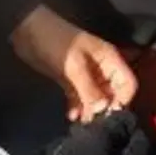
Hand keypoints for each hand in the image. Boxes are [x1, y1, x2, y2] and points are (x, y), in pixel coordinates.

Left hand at [9, 6, 137, 120]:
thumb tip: (103, 110)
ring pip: (96, 98)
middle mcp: (102, 69)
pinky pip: (80, 98)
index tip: (109, 116)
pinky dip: (78, 107)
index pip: (128, 83)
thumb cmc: (56, 43)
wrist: (27, 31)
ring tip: (81, 123)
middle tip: (93, 124)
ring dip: (90, 111)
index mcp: (109, 59)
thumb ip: (89, 89)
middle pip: (113, 94)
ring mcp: (86, 76)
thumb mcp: (75, 65)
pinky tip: (71, 115)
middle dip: (105, 110)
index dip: (122, 100)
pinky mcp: (71, 81)